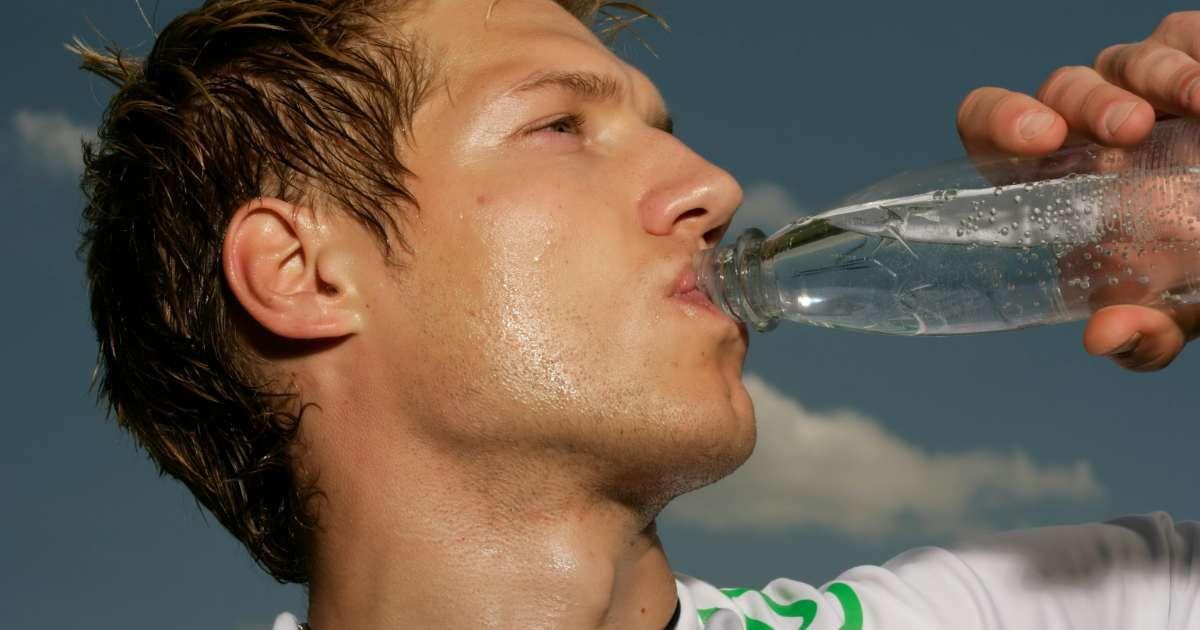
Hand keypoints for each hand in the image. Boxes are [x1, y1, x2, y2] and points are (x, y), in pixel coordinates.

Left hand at [956, 11, 1199, 370]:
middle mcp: (1087, 123)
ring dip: (1150, 78)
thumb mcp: (1171, 308)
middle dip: (1086, 105)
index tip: (1033, 140)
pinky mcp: (1189, 56)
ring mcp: (1140, 84)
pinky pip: (1182, 38)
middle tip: (1124, 132)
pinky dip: (1193, 59)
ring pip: (1121, 63)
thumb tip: (1104, 339)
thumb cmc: (1190, 266)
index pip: (991, 127)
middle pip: (1060, 92)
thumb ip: (1143, 336)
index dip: (998, 121)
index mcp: (1054, 174)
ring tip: (1187, 108)